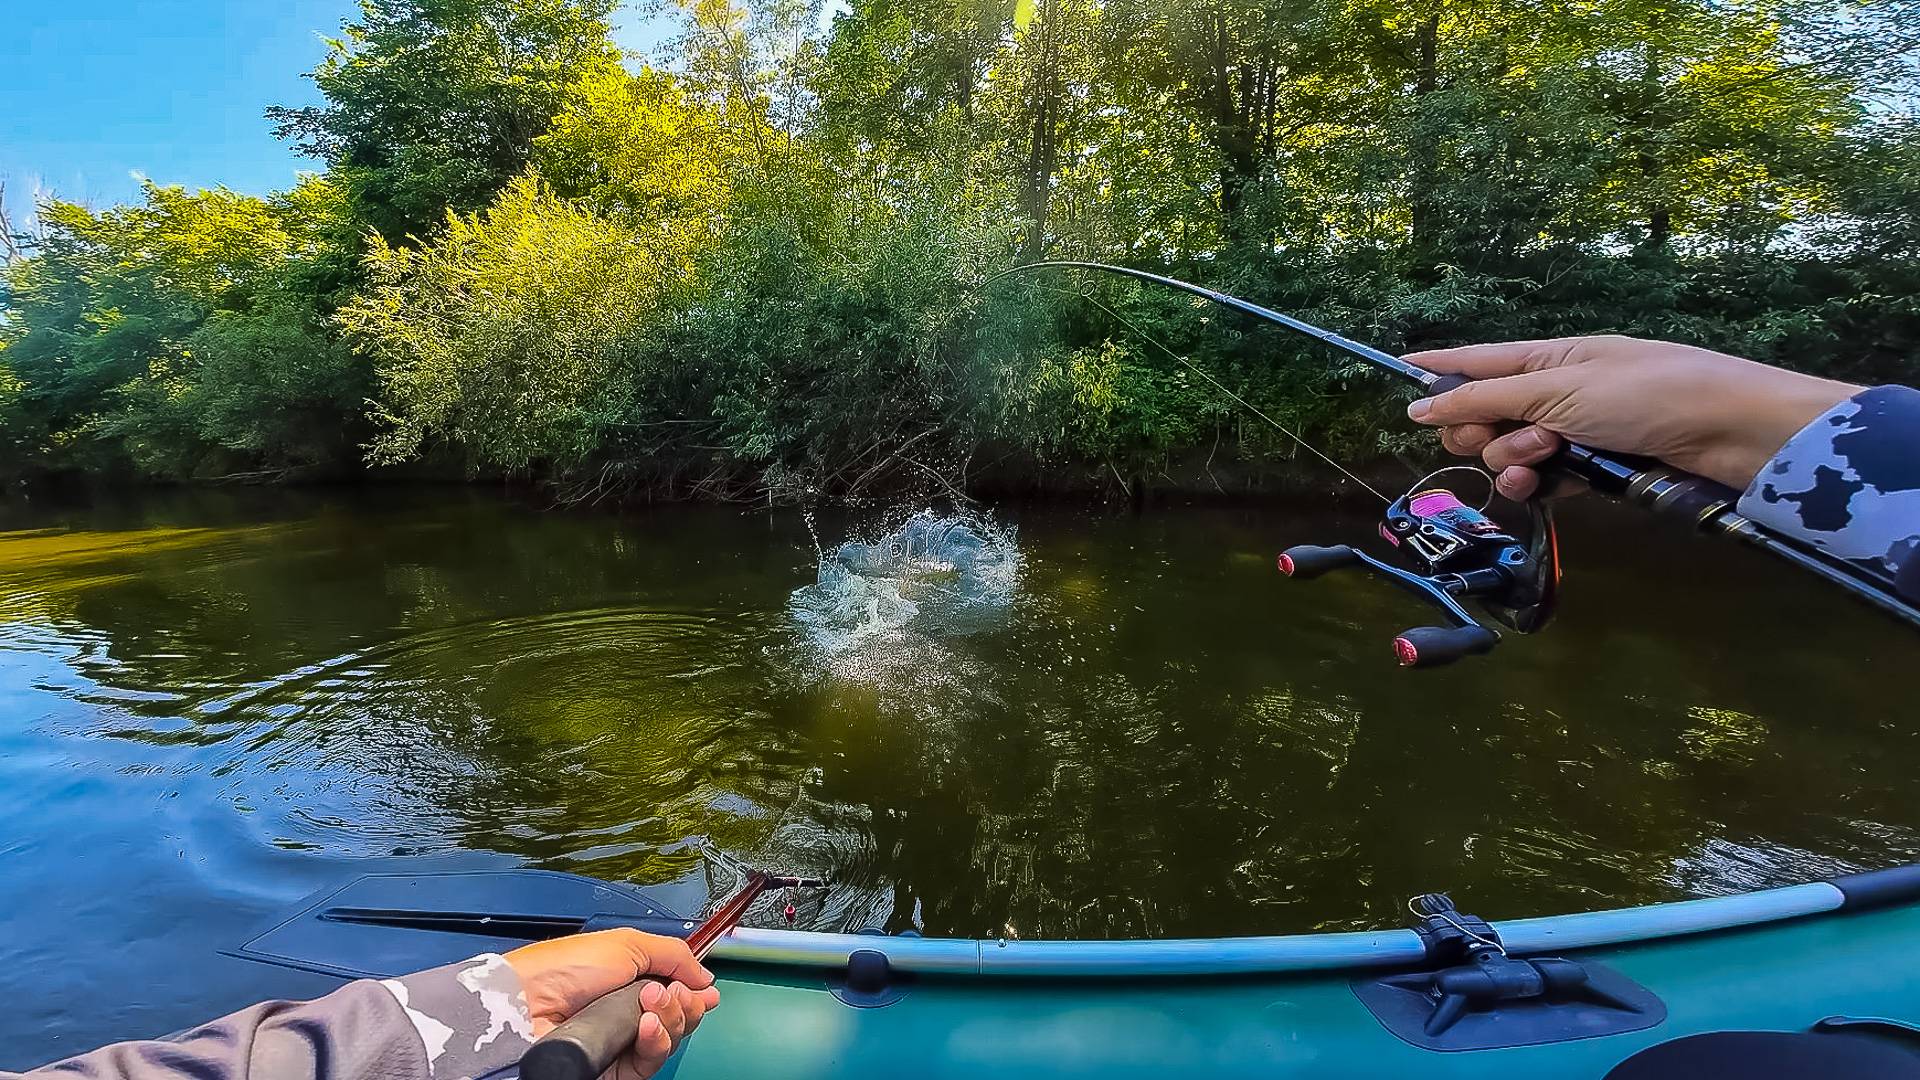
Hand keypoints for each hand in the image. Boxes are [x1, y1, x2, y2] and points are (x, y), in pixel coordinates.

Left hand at [504, 929, 721, 1079]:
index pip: (676, 992)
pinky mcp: (618, 1069)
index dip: (693, 992)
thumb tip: (705, 978)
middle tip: (667, 991)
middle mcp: (630, 1012)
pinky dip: (656, 1042)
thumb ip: (675, 955)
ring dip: (670, 1018)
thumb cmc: (565, 968)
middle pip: (679, 1016)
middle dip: (684, 1002)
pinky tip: (647, 1026)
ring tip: (649, 1004)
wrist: (529, 1005)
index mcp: (632, 981)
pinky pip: (652, 1061)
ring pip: (670, 1039)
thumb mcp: (628, 943)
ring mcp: (623, 1042)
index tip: (705, 990)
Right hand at [1403, 335, 1858, 499]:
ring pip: (1510, 452)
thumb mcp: (1555, 390)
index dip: (1438, 366)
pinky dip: (1538, 484)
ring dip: (1513, 460)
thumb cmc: (1646, 394)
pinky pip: (1543, 479)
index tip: (1396, 370)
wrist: (1728, 434)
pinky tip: (1545, 486)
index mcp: (1548, 357)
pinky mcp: (1594, 469)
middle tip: (1495, 439)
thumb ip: (1483, 400)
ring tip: (1543, 459)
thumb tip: (1418, 404)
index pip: (1478, 359)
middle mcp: (1557, 391)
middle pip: (1486, 414)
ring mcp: (1576, 431)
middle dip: (1479, 430)